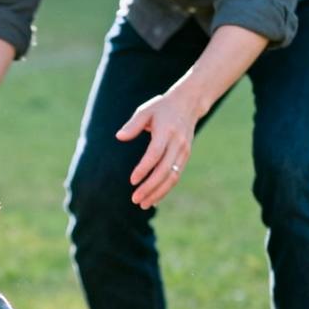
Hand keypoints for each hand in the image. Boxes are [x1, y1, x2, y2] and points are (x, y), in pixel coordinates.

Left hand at [116, 89, 199, 209]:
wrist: (188, 103)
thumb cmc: (162, 107)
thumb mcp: (146, 110)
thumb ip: (133, 124)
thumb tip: (119, 137)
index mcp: (166, 131)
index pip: (155, 154)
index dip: (144, 168)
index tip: (132, 180)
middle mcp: (178, 143)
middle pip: (164, 170)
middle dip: (150, 187)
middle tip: (135, 199)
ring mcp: (184, 151)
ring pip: (172, 177)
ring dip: (158, 193)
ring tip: (143, 204)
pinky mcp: (185, 157)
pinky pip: (176, 176)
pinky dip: (165, 189)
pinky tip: (153, 198)